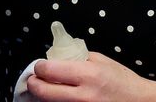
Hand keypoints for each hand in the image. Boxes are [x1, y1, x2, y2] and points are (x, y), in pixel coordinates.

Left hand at [26, 53, 155, 101]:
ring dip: (44, 96)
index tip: (39, 65)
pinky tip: (58, 96)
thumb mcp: (100, 61)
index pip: (49, 71)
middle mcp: (83, 96)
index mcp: (88, 75)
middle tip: (33, 79)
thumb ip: (77, 59)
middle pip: (43, 92)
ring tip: (46, 88)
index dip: (39, 67)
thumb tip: (56, 58)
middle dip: (33, 84)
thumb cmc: (122, 80)